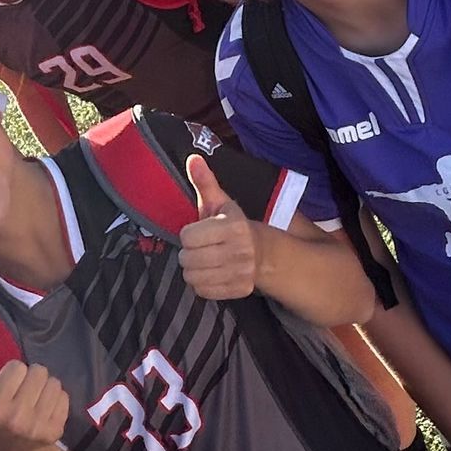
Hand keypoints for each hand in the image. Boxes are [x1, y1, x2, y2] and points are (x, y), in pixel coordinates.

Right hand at [0, 357, 69, 450]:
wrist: (19, 450)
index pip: (17, 366)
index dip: (12, 374)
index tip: (6, 387)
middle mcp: (15, 417)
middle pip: (38, 371)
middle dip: (30, 378)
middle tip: (22, 393)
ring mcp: (37, 426)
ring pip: (53, 382)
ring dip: (45, 387)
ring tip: (33, 401)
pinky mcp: (55, 429)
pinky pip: (63, 396)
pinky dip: (56, 400)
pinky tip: (44, 410)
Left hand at [177, 154, 261, 301]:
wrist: (263, 253)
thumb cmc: (233, 226)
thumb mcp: (220, 202)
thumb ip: (205, 182)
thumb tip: (193, 158)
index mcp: (233, 226)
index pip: (188, 237)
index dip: (189, 234)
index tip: (199, 231)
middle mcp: (239, 250)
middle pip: (188, 259)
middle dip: (189, 253)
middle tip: (200, 248)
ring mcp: (241, 272)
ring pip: (193, 277)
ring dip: (193, 270)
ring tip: (203, 261)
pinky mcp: (239, 290)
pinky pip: (203, 292)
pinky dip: (202, 284)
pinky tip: (210, 273)